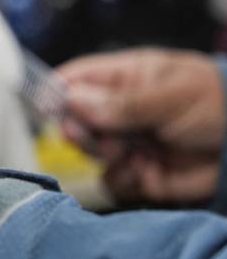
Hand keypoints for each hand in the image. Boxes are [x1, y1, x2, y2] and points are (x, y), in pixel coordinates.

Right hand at [59, 48, 225, 204]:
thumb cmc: (218, 104)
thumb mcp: (171, 95)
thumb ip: (122, 103)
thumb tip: (72, 102)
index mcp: (124, 78)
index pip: (76, 79)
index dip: (57, 91)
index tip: (48, 108)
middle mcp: (117, 111)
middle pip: (74, 119)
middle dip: (80, 131)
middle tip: (99, 136)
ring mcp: (125, 142)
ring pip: (88, 152)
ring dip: (104, 154)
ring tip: (131, 151)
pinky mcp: (135, 173)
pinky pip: (110, 180)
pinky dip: (122, 178)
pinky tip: (143, 170)